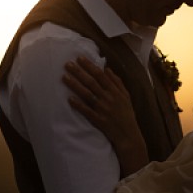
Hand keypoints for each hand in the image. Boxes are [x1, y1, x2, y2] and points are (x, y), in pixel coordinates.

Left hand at [63, 56, 147, 175]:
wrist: (128, 134)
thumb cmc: (126, 114)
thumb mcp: (126, 96)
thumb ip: (117, 82)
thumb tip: (107, 69)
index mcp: (116, 92)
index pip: (101, 75)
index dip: (90, 66)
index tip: (80, 58)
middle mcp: (109, 98)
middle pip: (92, 82)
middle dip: (79, 72)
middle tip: (67, 64)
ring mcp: (103, 109)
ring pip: (87, 94)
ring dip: (75, 85)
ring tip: (64, 77)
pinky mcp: (98, 120)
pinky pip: (86, 111)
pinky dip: (78, 105)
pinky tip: (69, 98)